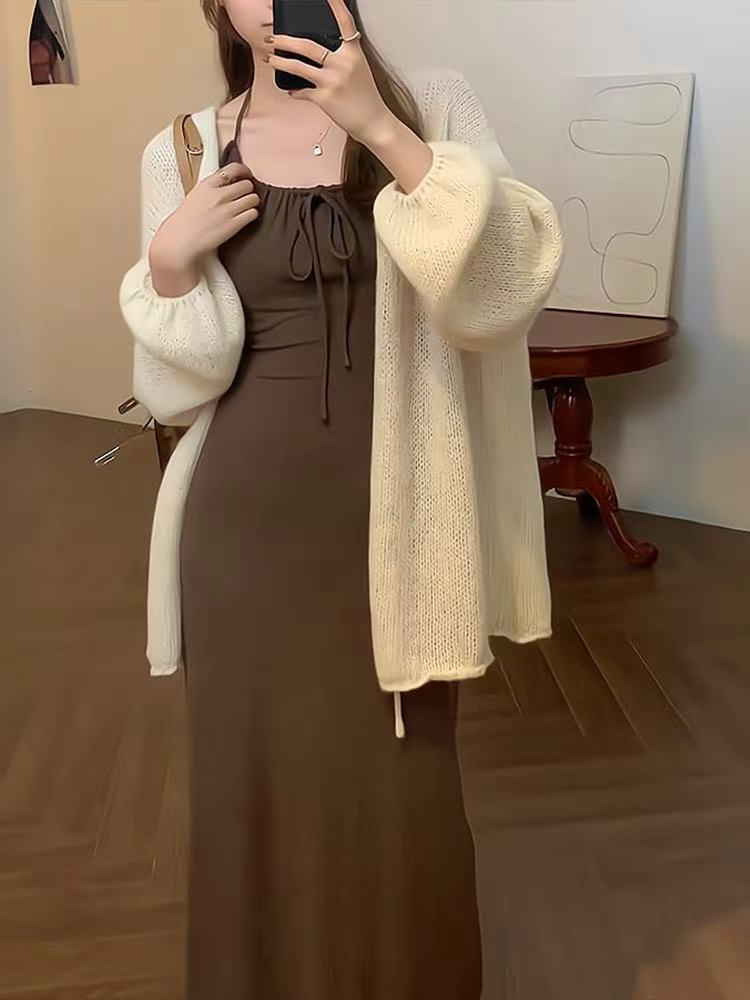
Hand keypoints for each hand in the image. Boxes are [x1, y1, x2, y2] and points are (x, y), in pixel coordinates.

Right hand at [150, 161, 260, 276]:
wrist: (179, 241)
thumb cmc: (184, 223)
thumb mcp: (194, 196)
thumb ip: (211, 189)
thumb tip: (226, 185)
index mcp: (206, 185)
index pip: (233, 168)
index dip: (244, 171)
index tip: (247, 176)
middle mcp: (218, 194)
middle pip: (247, 184)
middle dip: (248, 191)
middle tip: (245, 197)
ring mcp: (226, 209)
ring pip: (253, 198)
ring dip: (252, 203)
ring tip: (245, 209)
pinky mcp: (233, 224)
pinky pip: (253, 213)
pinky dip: (252, 216)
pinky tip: (245, 220)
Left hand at [266, 0, 393, 146]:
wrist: (373, 122)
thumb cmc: (365, 96)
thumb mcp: (358, 69)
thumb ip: (341, 57)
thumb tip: (317, 52)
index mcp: (352, 52)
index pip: (344, 22)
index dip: (336, 5)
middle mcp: (342, 63)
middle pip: (307, 45)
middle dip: (285, 40)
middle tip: (272, 38)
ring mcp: (332, 80)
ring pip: (298, 66)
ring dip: (280, 62)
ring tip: (270, 59)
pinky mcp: (324, 98)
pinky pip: (302, 91)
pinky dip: (295, 91)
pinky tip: (292, 91)